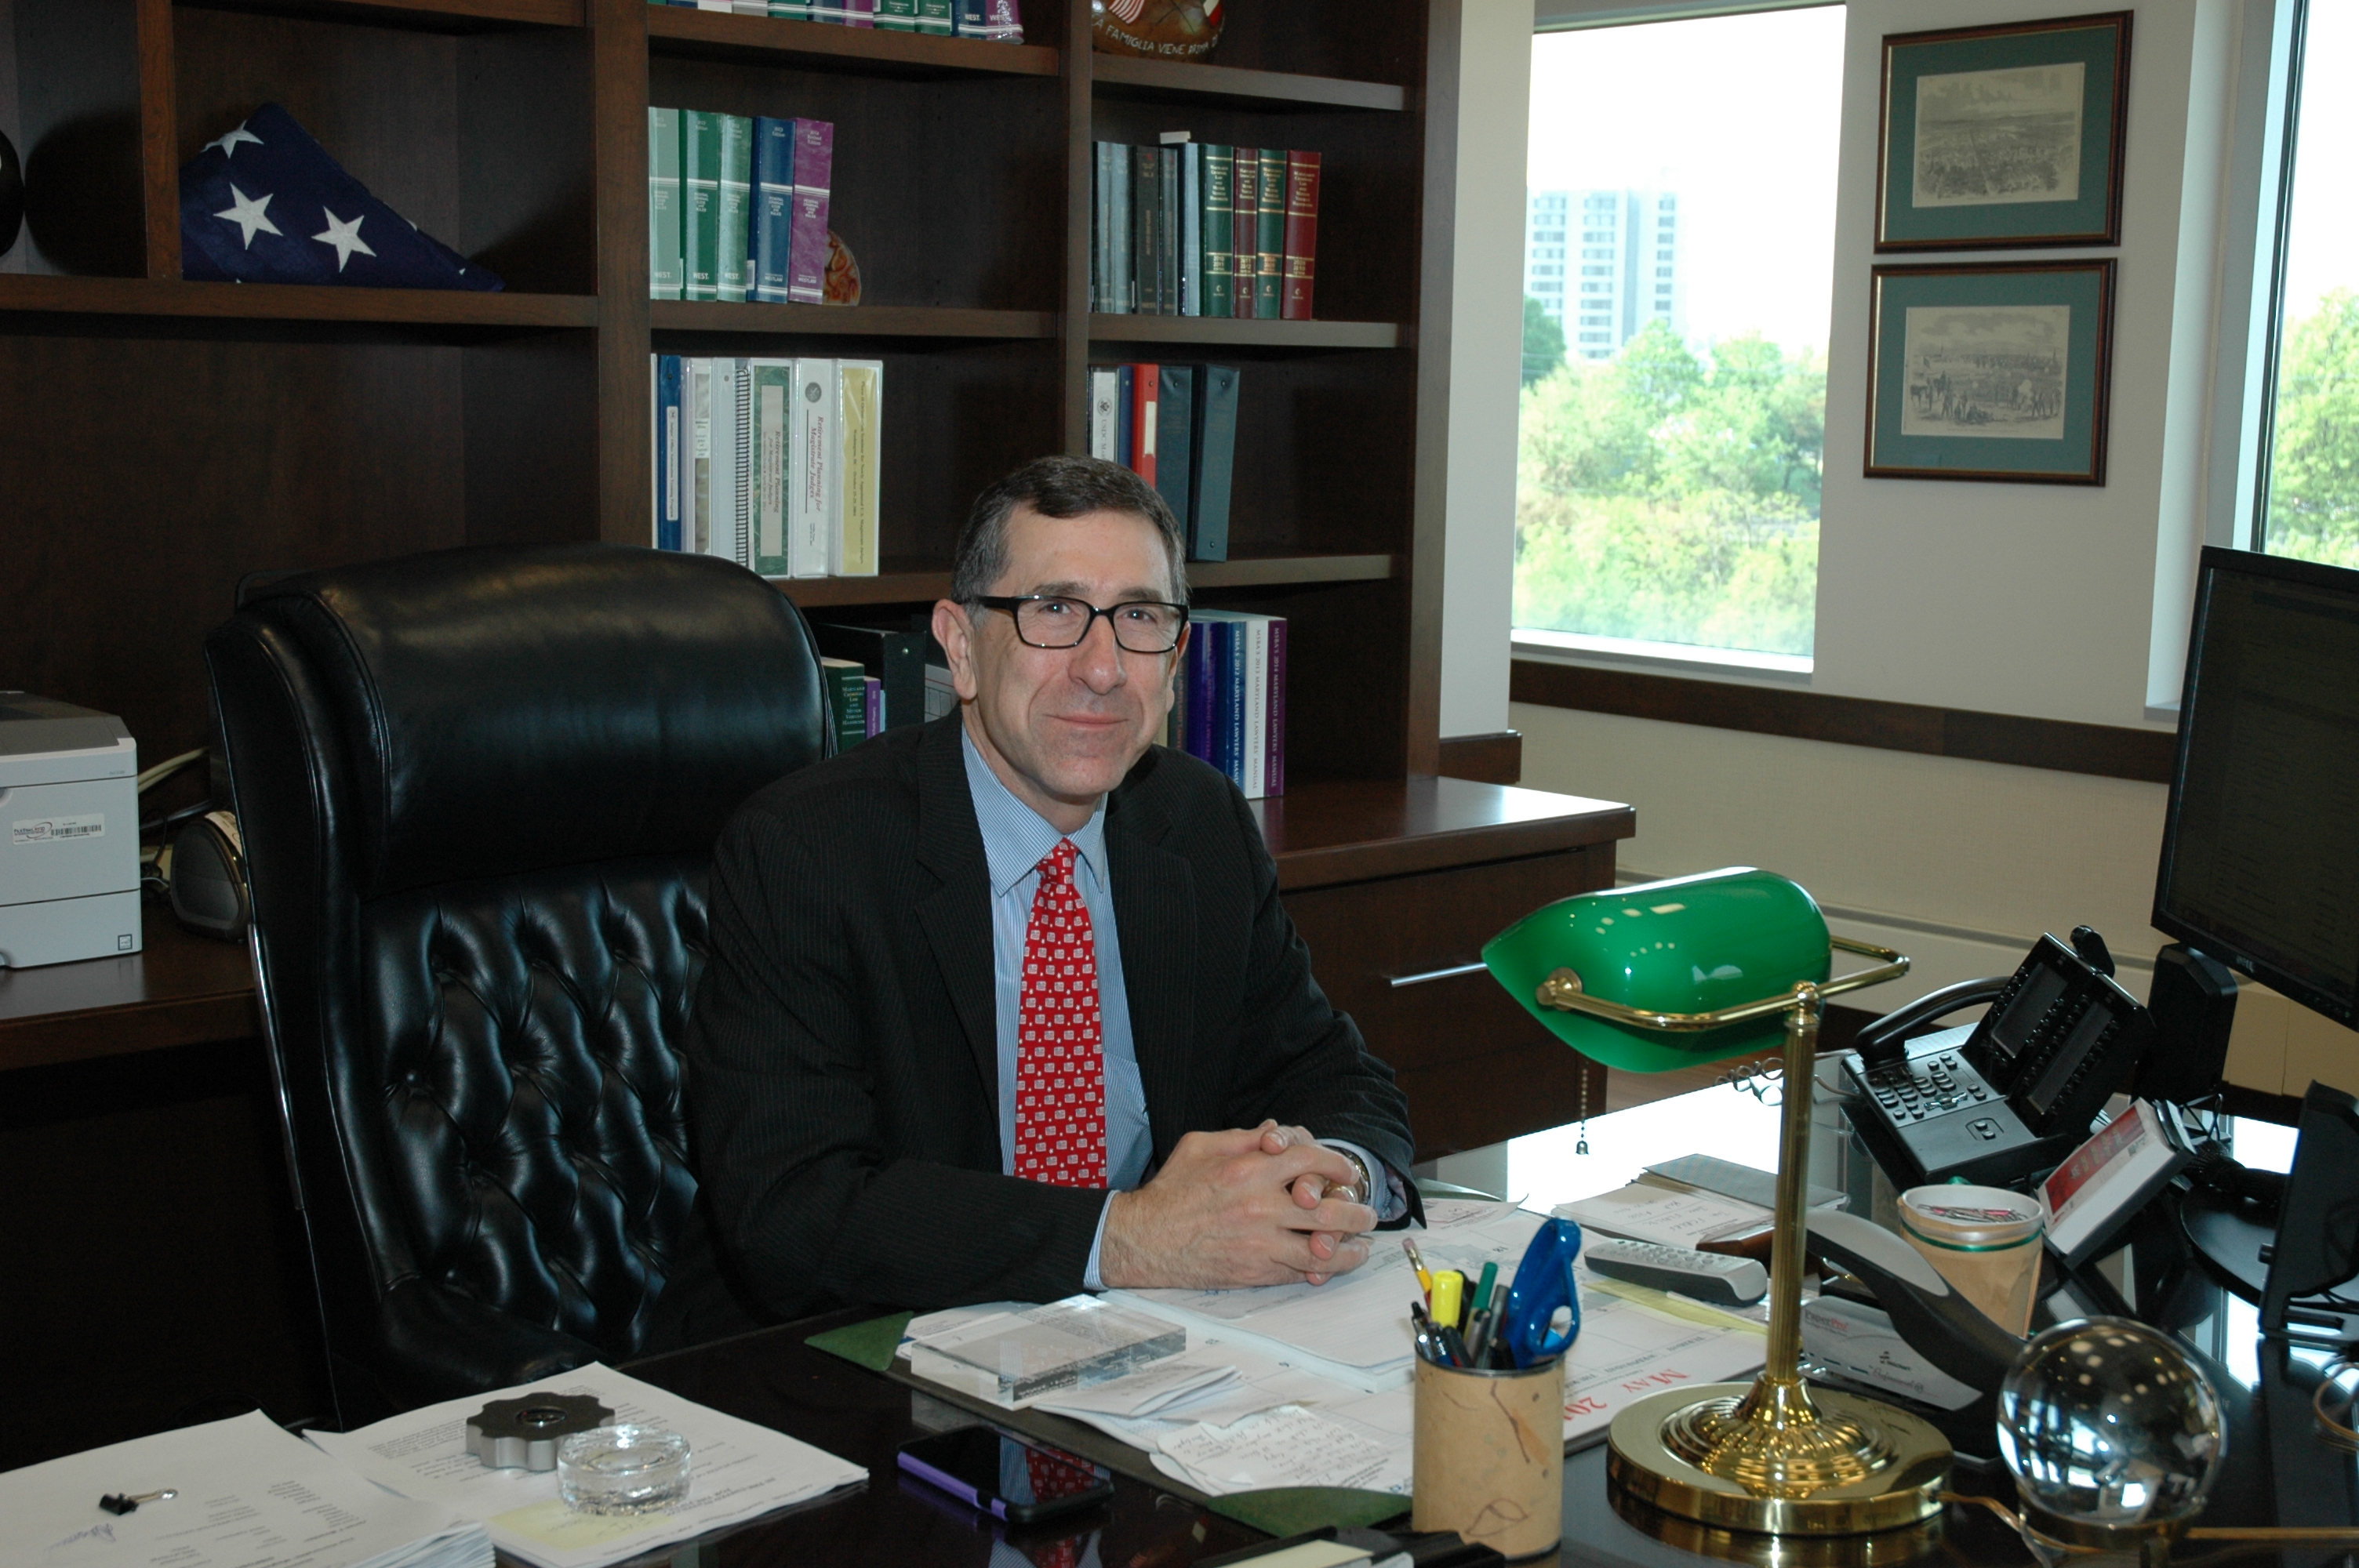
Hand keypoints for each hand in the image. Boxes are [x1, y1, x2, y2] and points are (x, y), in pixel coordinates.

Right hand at [1099, 1122, 1377, 1289]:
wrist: (1143, 1240)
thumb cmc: (1170, 1190)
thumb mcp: (1200, 1146)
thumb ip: (1242, 1137)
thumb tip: (1276, 1132)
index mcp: (1249, 1170)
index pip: (1309, 1160)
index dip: (1336, 1165)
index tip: (1346, 1172)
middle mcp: (1259, 1207)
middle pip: (1327, 1209)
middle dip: (1357, 1212)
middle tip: (1368, 1214)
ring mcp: (1259, 1244)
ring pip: (1320, 1250)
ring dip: (1350, 1250)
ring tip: (1362, 1248)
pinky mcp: (1253, 1272)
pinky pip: (1298, 1273)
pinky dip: (1321, 1271)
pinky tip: (1332, 1266)